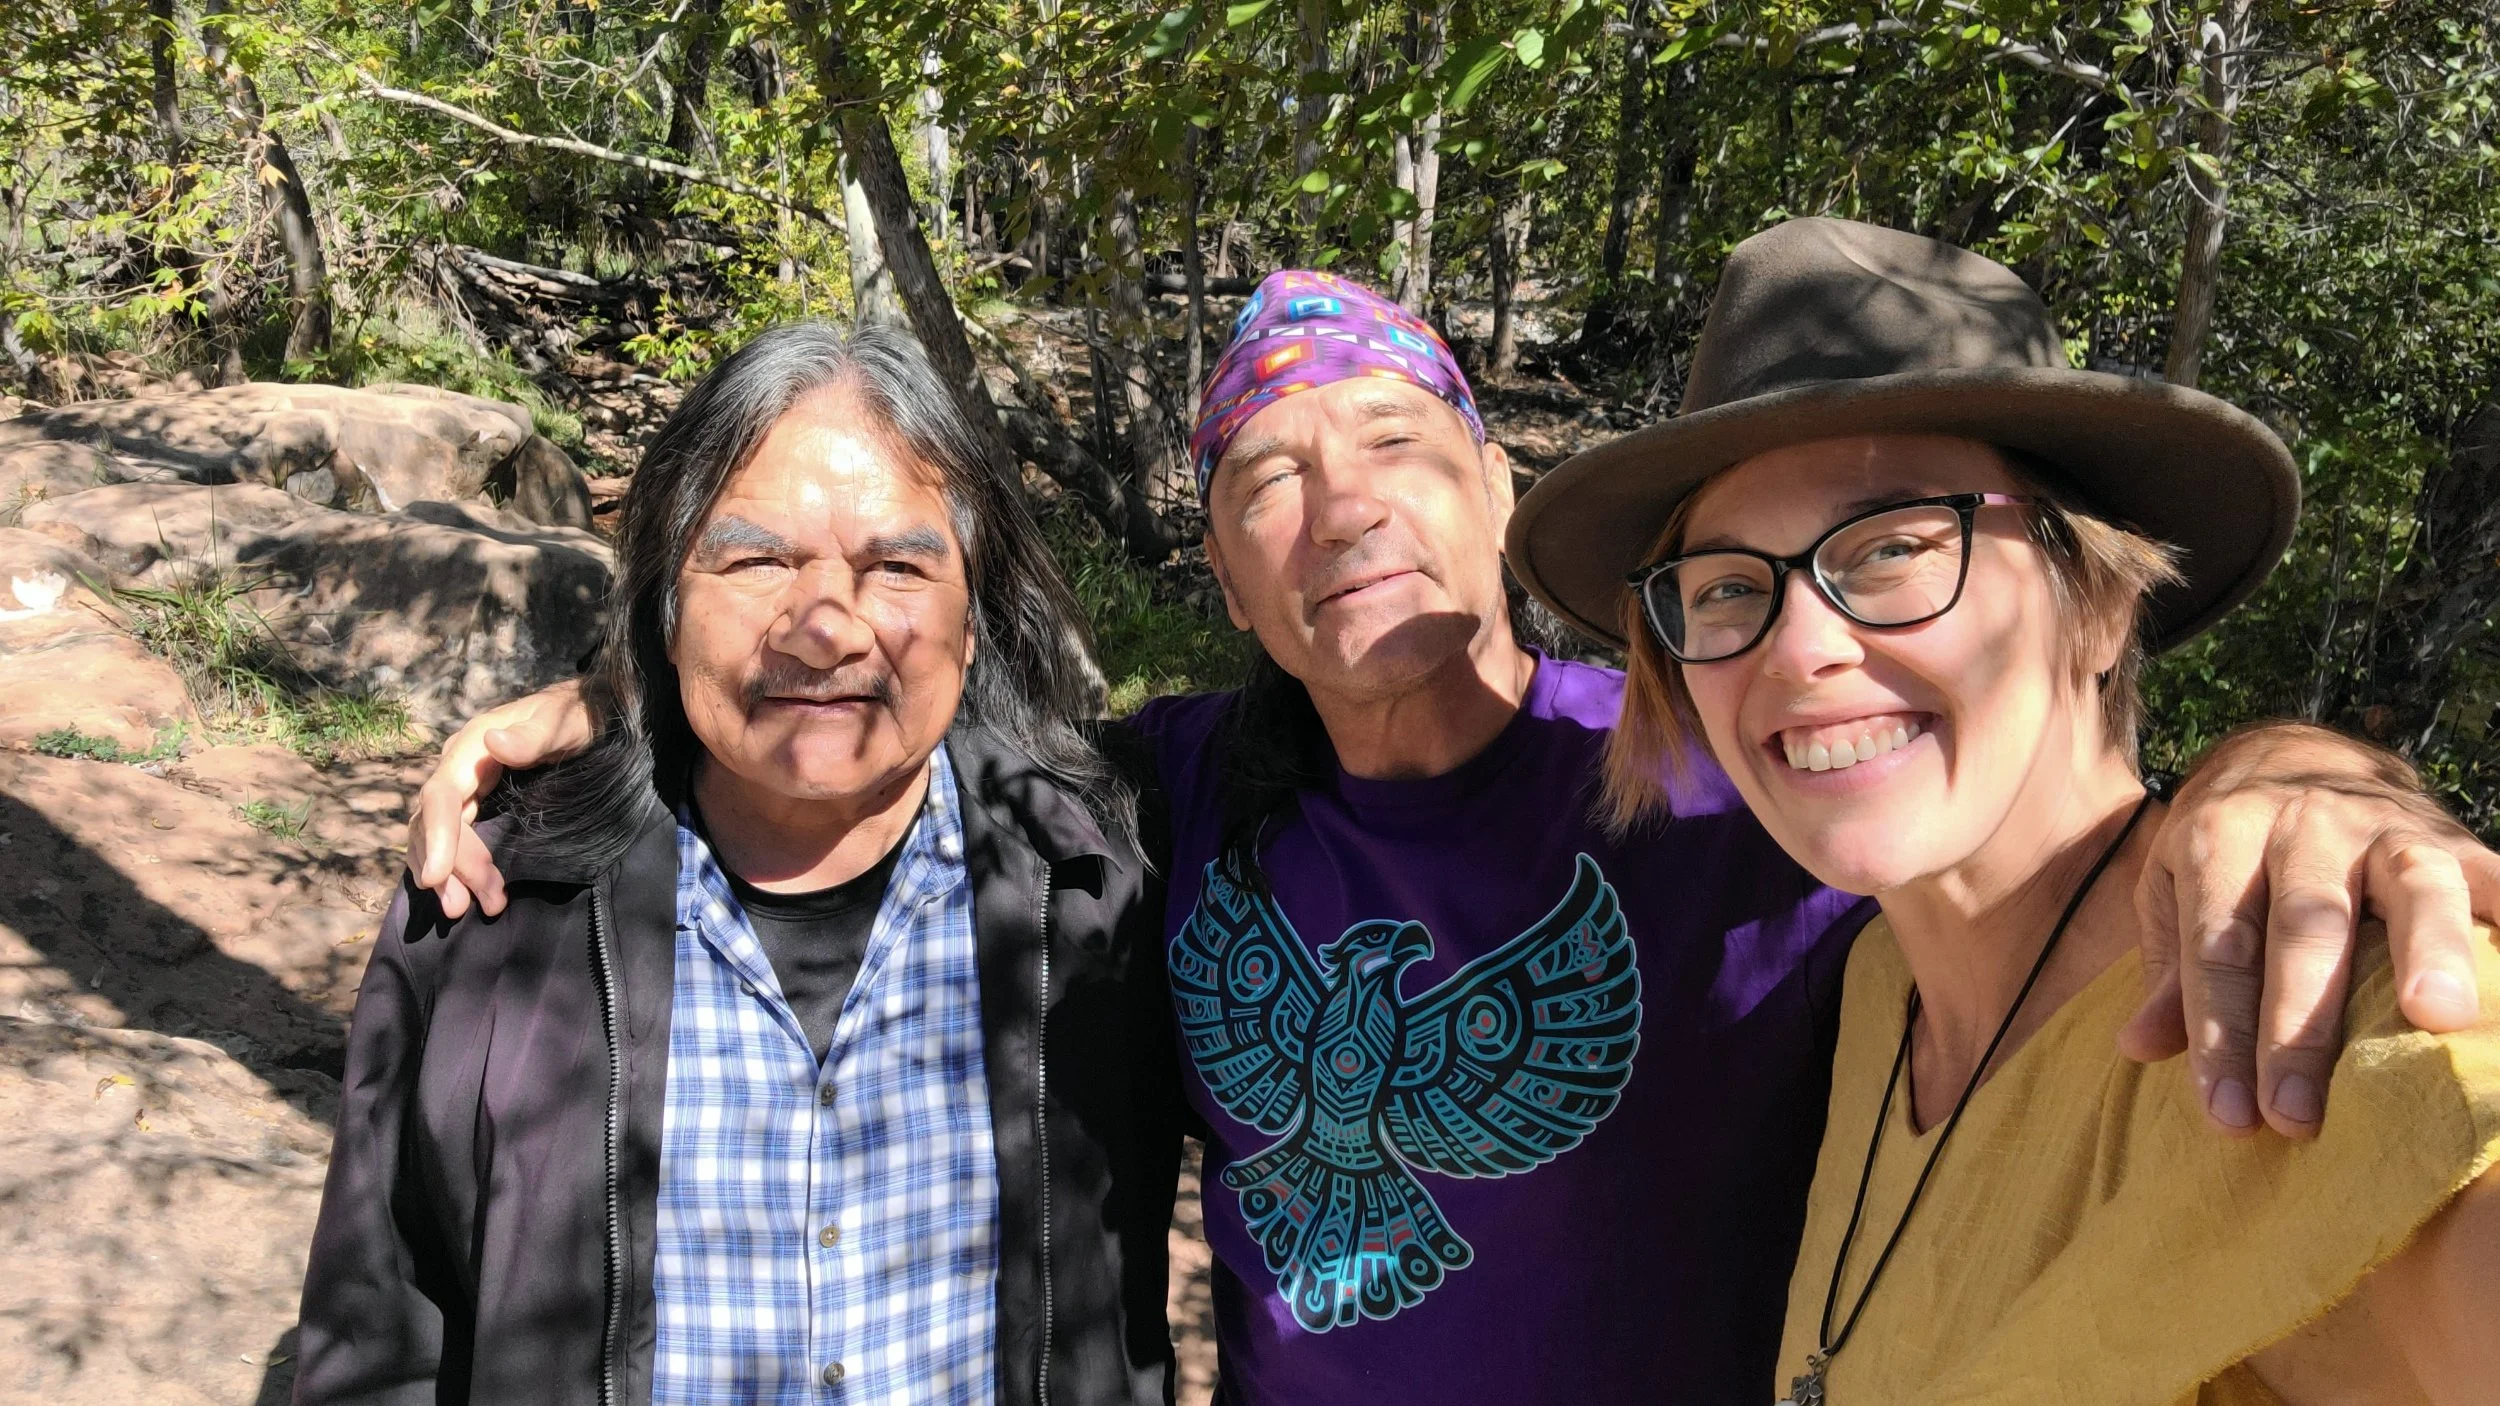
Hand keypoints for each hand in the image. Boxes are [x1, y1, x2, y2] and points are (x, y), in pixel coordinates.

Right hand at [407, 680, 594, 919]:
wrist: (586, 710)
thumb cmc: (578, 716)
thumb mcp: (566, 723)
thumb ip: (535, 735)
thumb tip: (493, 743)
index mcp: (474, 745)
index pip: (442, 794)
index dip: (437, 836)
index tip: (434, 877)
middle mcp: (459, 765)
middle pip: (436, 822)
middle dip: (448, 867)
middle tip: (464, 908)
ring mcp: (464, 783)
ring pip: (439, 833)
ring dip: (449, 873)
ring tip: (466, 907)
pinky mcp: (474, 799)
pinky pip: (452, 835)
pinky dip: (456, 865)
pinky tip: (467, 890)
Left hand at [2120, 723, 2499, 1138]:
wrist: (2295, 754)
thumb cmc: (2228, 850)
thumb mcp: (2173, 888)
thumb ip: (2170, 968)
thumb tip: (2139, 1047)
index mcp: (2220, 836)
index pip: (2218, 947)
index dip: (2220, 1034)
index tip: (2228, 1115)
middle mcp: (2302, 824)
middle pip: (2306, 927)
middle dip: (2300, 1027)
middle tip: (2296, 1116)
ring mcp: (2384, 826)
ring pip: (2411, 885)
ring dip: (2427, 950)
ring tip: (2437, 1019)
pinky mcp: (2452, 836)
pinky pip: (2492, 874)